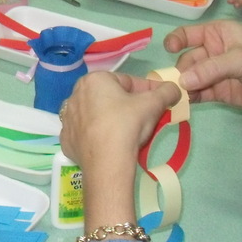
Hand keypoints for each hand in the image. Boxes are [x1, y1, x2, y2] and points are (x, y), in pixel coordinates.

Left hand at [61, 73, 181, 230]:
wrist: (107, 162)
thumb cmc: (127, 125)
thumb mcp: (153, 104)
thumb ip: (166, 91)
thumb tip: (174, 88)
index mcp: (94, 80)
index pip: (128, 82)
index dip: (147, 92)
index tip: (159, 102)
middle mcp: (76, 94)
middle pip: (110, 97)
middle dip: (128, 105)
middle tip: (145, 118)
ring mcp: (68, 118)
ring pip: (97, 114)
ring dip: (112, 118)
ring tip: (128, 132)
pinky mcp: (66, 139)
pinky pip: (86, 132)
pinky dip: (98, 135)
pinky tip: (109, 142)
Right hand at [163, 20, 241, 112]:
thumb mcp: (241, 58)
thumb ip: (211, 69)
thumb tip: (182, 81)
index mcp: (217, 33)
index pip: (189, 33)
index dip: (176, 40)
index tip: (169, 50)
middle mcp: (212, 51)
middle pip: (186, 60)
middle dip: (180, 71)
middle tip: (176, 84)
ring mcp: (213, 73)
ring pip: (190, 78)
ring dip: (183, 86)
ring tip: (177, 96)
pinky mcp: (217, 92)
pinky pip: (197, 94)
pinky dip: (190, 98)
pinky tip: (186, 102)